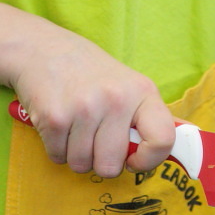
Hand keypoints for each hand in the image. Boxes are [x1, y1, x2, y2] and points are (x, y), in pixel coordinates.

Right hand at [7, 17, 175, 178]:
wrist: (42, 48)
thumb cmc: (88, 72)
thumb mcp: (126, 84)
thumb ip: (143, 117)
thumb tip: (173, 152)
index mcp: (141, 91)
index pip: (164, 139)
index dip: (150, 160)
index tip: (134, 159)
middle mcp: (116, 99)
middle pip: (111, 166)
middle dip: (99, 160)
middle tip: (93, 137)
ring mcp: (84, 108)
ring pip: (82, 165)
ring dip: (75, 154)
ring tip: (74, 125)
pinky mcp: (55, 117)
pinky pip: (58, 157)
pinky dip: (55, 147)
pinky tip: (58, 122)